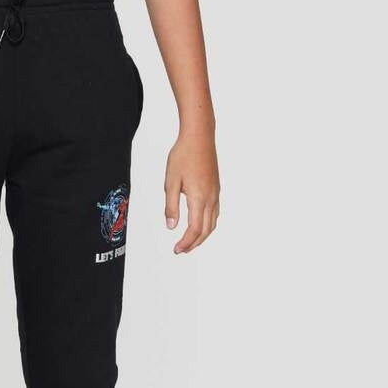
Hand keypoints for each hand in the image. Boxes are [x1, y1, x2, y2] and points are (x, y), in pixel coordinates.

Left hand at [164, 129, 219, 253]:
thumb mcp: (171, 181)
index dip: (186, 242)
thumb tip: (171, 226)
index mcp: (199, 198)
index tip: (176, 250)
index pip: (195, 229)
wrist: (199, 137)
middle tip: (181, 250)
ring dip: (202, 235)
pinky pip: (215, 212)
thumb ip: (171, 206)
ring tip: (190, 241)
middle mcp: (211, 198)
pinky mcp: (216, 188)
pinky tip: (200, 223)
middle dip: (194, 243)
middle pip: (206, 230)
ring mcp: (216, 193)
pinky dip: (208, 224)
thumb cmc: (183, 155)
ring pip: (213, 222)